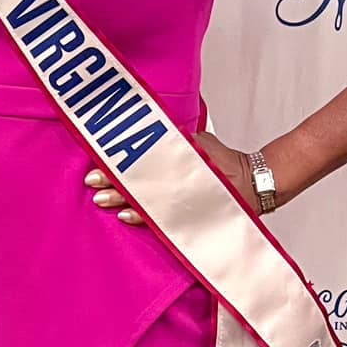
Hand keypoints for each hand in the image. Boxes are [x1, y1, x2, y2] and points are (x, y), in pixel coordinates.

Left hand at [83, 133, 256, 224]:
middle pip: (139, 180)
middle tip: (92, 182)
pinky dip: (143, 217)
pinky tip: (126, 217)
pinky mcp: (188, 215)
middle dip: (113, 181)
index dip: (117, 164)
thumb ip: (174, 139)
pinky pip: (161, 219)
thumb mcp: (198, 142)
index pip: (141, 160)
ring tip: (101, 200)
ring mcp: (182, 199)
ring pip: (144, 199)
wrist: (254, 184)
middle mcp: (178, 179)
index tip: (98, 164)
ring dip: (121, 199)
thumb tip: (148, 127)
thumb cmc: (224, 162)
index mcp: (179, 157)